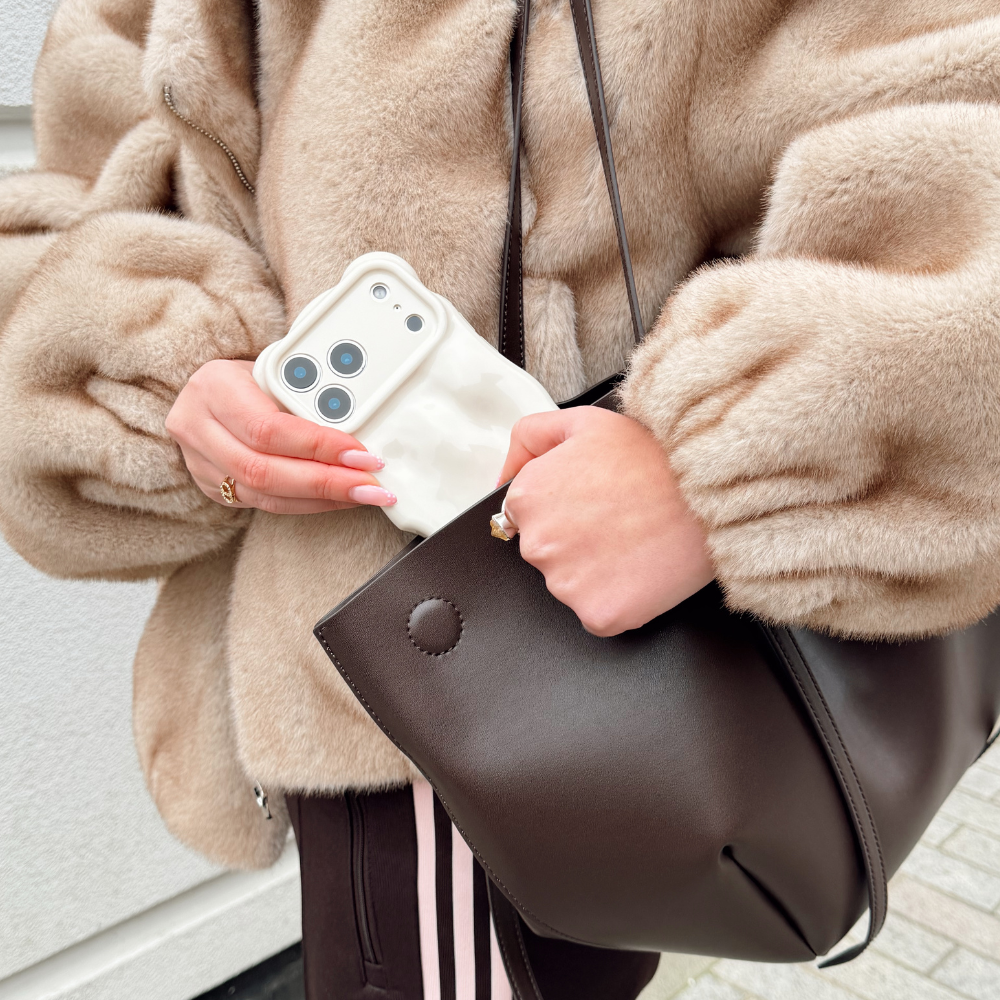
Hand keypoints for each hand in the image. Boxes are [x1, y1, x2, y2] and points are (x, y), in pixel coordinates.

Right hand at [166, 360, 395, 513]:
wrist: (209, 392)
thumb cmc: (249, 376)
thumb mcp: (273, 368)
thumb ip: (306, 385)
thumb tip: (360, 404)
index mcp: (214, 387)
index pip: (268, 428)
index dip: (317, 446)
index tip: (360, 452)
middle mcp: (197, 426)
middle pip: (264, 470)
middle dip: (326, 481)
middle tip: (370, 483)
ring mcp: (199, 462)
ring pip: (265, 494)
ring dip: (323, 498)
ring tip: (364, 494)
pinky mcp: (212, 486)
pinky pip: (266, 505)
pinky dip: (308, 504)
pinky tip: (339, 498)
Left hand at [498, 407, 713, 635]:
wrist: (710, 491)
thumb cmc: (653, 455)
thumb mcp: (582, 421)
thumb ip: (529, 439)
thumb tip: (500, 478)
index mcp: (526, 498)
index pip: (527, 516)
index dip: (565, 507)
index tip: (595, 501)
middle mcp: (537, 544)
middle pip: (548, 552)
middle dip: (577, 539)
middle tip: (620, 518)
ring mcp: (566, 585)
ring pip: (572, 584)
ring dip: (597, 570)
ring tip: (635, 539)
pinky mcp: (598, 615)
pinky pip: (599, 614)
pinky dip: (619, 599)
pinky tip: (641, 569)